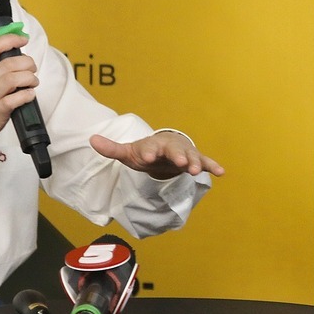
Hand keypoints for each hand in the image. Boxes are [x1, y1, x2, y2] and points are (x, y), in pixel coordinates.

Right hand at [0, 34, 38, 169]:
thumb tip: (9, 61)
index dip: (10, 39)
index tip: (22, 39)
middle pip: (8, 63)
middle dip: (27, 62)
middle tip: (32, 68)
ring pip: (12, 78)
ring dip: (29, 78)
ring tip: (32, 82)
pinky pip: (14, 99)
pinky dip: (27, 95)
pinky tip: (29, 95)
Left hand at [90, 130, 224, 179]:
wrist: (165, 148)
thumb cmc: (146, 152)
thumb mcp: (129, 152)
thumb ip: (112, 149)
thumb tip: (91, 140)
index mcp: (153, 145)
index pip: (150, 148)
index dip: (148, 152)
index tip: (146, 157)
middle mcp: (170, 147)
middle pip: (174, 150)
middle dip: (177, 156)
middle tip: (181, 163)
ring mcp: (185, 153)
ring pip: (191, 156)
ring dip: (195, 162)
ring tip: (197, 171)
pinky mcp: (195, 160)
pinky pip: (206, 162)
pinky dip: (213, 165)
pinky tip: (221, 172)